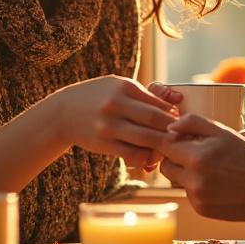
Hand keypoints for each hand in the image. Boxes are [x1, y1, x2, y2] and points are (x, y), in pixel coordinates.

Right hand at [42, 75, 178, 168]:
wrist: (62, 113)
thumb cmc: (97, 97)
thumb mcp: (116, 86)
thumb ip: (144, 94)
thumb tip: (176, 101)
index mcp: (123, 87)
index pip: (158, 103)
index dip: (174, 115)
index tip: (181, 122)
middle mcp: (115, 104)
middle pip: (155, 121)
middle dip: (172, 131)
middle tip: (181, 137)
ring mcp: (108, 125)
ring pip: (146, 139)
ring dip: (161, 146)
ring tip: (168, 147)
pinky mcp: (103, 143)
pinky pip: (132, 154)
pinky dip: (145, 157)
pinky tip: (150, 156)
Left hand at [159, 113, 244, 221]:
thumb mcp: (223, 132)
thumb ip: (193, 123)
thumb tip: (169, 126)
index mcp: (196, 158)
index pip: (164, 145)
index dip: (168, 139)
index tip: (175, 137)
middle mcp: (193, 180)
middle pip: (165, 165)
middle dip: (176, 157)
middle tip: (196, 151)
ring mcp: (196, 198)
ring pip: (176, 180)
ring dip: (186, 172)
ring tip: (211, 168)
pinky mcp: (200, 210)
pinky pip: (188, 193)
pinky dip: (197, 187)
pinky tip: (217, 183)